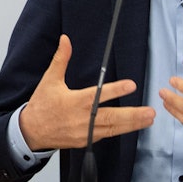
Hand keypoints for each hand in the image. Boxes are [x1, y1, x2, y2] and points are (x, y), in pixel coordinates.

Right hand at [20, 34, 155, 150]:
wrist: (32, 131)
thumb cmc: (41, 104)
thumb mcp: (50, 79)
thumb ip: (61, 59)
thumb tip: (65, 40)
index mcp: (74, 101)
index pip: (98, 95)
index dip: (115, 90)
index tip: (131, 85)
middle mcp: (82, 118)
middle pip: (112, 117)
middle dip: (133, 115)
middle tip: (150, 111)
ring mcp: (85, 132)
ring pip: (113, 129)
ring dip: (132, 125)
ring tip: (148, 119)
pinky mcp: (86, 141)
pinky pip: (106, 135)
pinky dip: (120, 131)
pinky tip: (131, 127)